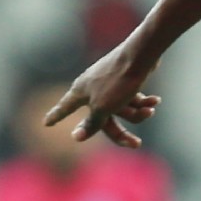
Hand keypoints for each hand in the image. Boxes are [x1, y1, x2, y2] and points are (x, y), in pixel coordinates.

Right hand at [42, 43, 160, 146]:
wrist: (141, 55)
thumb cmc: (118, 82)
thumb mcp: (103, 108)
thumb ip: (91, 123)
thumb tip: (76, 137)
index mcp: (80, 93)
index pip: (64, 108)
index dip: (56, 116)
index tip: (45, 123)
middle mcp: (92, 89)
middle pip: (102, 121)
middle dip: (121, 133)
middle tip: (136, 144)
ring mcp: (109, 85)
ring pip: (121, 111)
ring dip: (138, 114)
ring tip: (150, 110)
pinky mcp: (125, 81)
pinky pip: (131, 100)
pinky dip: (143, 102)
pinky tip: (155, 101)